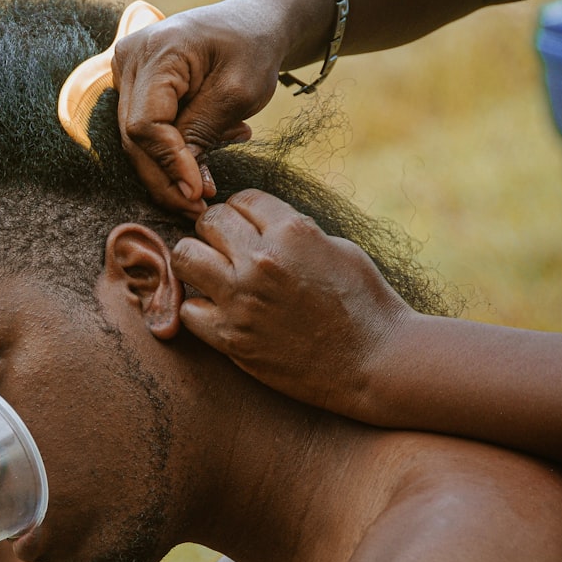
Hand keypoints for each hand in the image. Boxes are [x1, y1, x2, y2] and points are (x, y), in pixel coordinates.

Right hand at [113, 0, 285, 214]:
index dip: (169, 164)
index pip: (146, 124)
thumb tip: (182, 187)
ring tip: (208, 185)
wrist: (252, 22)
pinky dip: (173, 153)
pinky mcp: (133, 87)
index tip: (199, 194)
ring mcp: (126, 72)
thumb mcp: (238, 92)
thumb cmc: (252, 48)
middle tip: (199, 208)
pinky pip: (145, 132)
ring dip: (170, 171)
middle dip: (166, 179)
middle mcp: (130, 58)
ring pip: (136, 141)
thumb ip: (203, 134)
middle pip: (134, 138)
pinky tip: (202, 162)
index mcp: (158, 50)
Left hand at [170, 189, 411, 412]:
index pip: (241, 199)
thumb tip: (261, 223)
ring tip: (214, 275)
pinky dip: (200, 308)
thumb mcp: (337, 248)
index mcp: (292, 231)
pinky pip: (188, 309)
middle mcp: (261, 260)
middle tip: (229, 250)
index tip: (249, 228)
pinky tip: (219, 312)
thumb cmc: (365, 303)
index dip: (244, 212)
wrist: (376, 363)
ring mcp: (242, 299)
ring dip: (197, 262)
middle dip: (216, 232)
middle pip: (207, 221)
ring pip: (184, 257)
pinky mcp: (232, 337)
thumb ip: (293, 231)